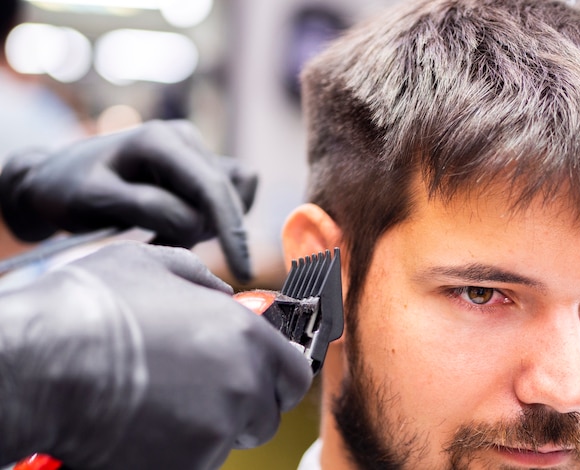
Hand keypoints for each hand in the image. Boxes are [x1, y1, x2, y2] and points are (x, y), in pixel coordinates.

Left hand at [0, 120, 256, 281]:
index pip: (212, 188)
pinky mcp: (199, 166)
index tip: (242, 272)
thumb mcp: (96, 199)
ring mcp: (195, 150)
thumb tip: (195, 222)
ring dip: (206, 226)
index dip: (232, 231)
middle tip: (157, 241)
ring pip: (231, 199)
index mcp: (161, 140)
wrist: (59, 179)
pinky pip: (227, 198)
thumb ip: (148, 208)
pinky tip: (174, 224)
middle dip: (208, 231)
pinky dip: (209, 220)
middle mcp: (186, 138)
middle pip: (226, 196)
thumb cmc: (69, 189)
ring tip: (160, 231)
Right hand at [0, 242, 311, 469]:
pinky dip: (177, 452)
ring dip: (208, 428)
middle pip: (266, 413)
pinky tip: (143, 428)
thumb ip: (204, 281)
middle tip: (204, 391)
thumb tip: (225, 296)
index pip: (294, 373)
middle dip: (245, 404)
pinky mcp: (184, 469)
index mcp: (244, 336)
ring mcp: (213, 433)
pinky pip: (195, 463)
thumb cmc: (95, 307)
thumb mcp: (154, 265)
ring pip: (229, 440)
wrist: (41, 362)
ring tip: (162, 404)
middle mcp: (241, 386)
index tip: (261, 375)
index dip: (278, 374)